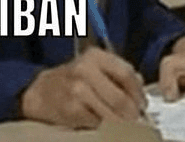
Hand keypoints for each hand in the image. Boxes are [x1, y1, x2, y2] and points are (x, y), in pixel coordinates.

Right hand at [20, 47, 146, 128]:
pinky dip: (105, 127)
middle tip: (137, 119)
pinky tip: (106, 125)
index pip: (126, 74)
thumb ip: (117, 73)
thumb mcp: (93, 66)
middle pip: (120, 98)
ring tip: (125, 124)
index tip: (143, 104)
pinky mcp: (71, 110)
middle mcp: (85, 71)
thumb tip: (140, 88)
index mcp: (95, 56)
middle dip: (132, 113)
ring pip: (110, 114)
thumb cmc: (71, 79)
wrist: (40, 91)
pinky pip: (97, 123)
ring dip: (121, 123)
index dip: (138, 92)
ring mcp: (77, 91)